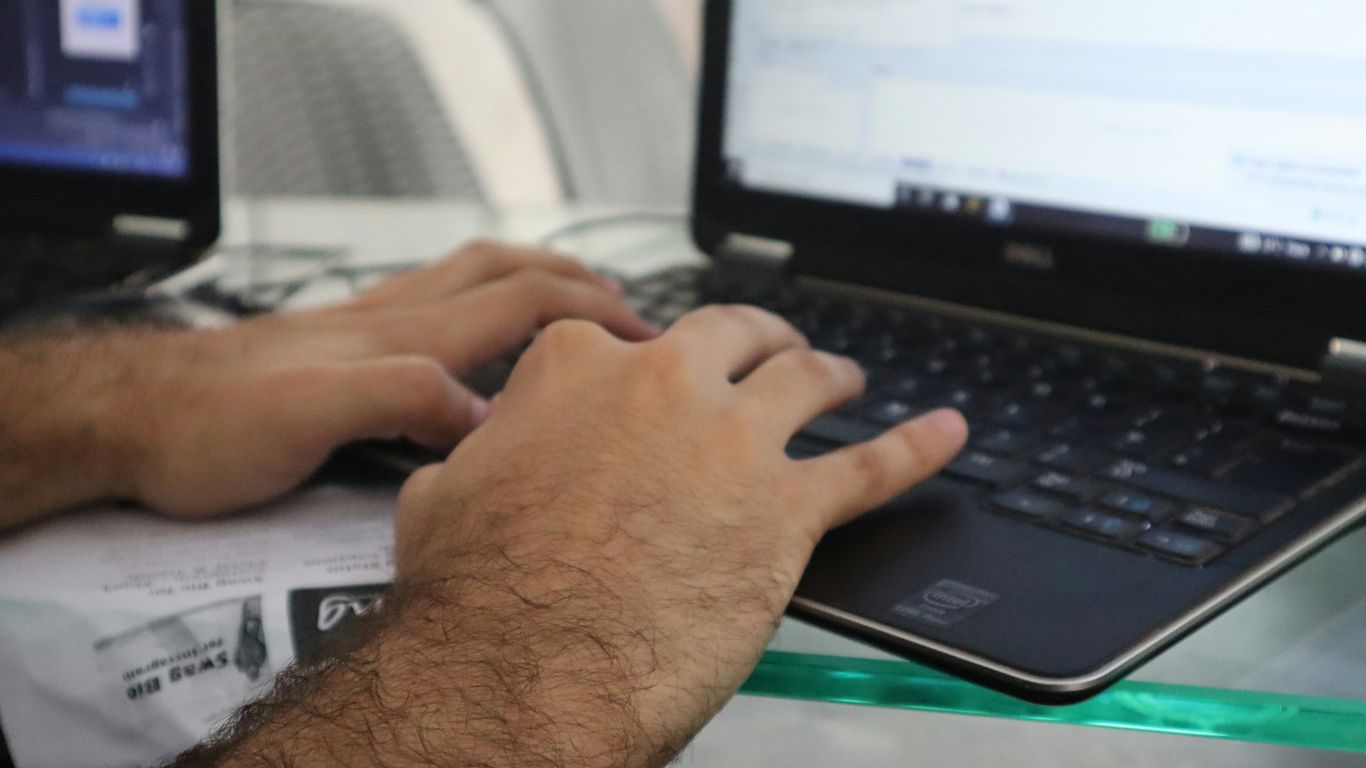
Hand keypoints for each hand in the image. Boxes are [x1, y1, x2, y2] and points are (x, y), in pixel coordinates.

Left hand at [108, 241, 655, 517]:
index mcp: (401, 336)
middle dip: (581, 283)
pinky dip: (490, 299)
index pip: (521, 302)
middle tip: (631, 316)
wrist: (136, 414)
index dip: (592, 313)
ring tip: (580, 305)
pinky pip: (441, 301)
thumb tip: (487, 416)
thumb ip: (399, 401)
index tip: (644, 340)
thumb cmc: (211, 425)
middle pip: (509, 271)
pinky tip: (485, 335)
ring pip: (475, 276)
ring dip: (540, 277)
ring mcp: (372, 324)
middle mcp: (394, 319)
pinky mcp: (349, 344)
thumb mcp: (306, 420)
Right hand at [392, 306, 968, 763]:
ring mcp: (732, 441)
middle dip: (756, 335)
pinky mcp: (787, 510)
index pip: (621, 336)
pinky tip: (947, 432)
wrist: (523, 667)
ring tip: (845, 377)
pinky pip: (872, 467)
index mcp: (579, 367)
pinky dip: (917, 447)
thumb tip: (489, 450)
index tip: (650, 373)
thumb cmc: (479, 592)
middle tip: (771, 346)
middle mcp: (665, 386)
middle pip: (732, 333)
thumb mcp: (446, 491)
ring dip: (831, 371)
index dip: (640, 356)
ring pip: (804, 379)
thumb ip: (487, 451)